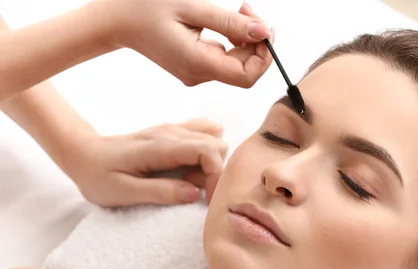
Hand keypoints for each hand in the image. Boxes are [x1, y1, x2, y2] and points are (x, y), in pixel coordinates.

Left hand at [65, 119, 227, 207]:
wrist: (83, 154)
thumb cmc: (98, 176)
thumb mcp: (123, 192)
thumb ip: (159, 192)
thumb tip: (194, 194)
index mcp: (161, 146)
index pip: (208, 149)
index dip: (216, 175)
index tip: (207, 198)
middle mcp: (171, 132)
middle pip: (217, 143)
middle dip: (216, 170)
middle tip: (196, 191)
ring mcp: (173, 129)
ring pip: (214, 137)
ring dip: (212, 161)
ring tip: (191, 181)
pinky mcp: (173, 133)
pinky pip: (204, 134)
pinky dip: (207, 152)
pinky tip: (190, 169)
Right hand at [106, 0, 273, 87]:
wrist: (116, 19)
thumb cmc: (145, 7)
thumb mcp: (191, 7)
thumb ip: (230, 22)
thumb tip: (264, 32)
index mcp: (198, 64)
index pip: (248, 76)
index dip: (264, 55)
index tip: (264, 27)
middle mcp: (198, 75)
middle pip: (245, 70)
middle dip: (257, 41)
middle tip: (248, 8)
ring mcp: (195, 74)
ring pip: (236, 64)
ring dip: (245, 39)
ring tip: (239, 9)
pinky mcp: (194, 67)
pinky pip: (224, 59)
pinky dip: (233, 41)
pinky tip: (225, 22)